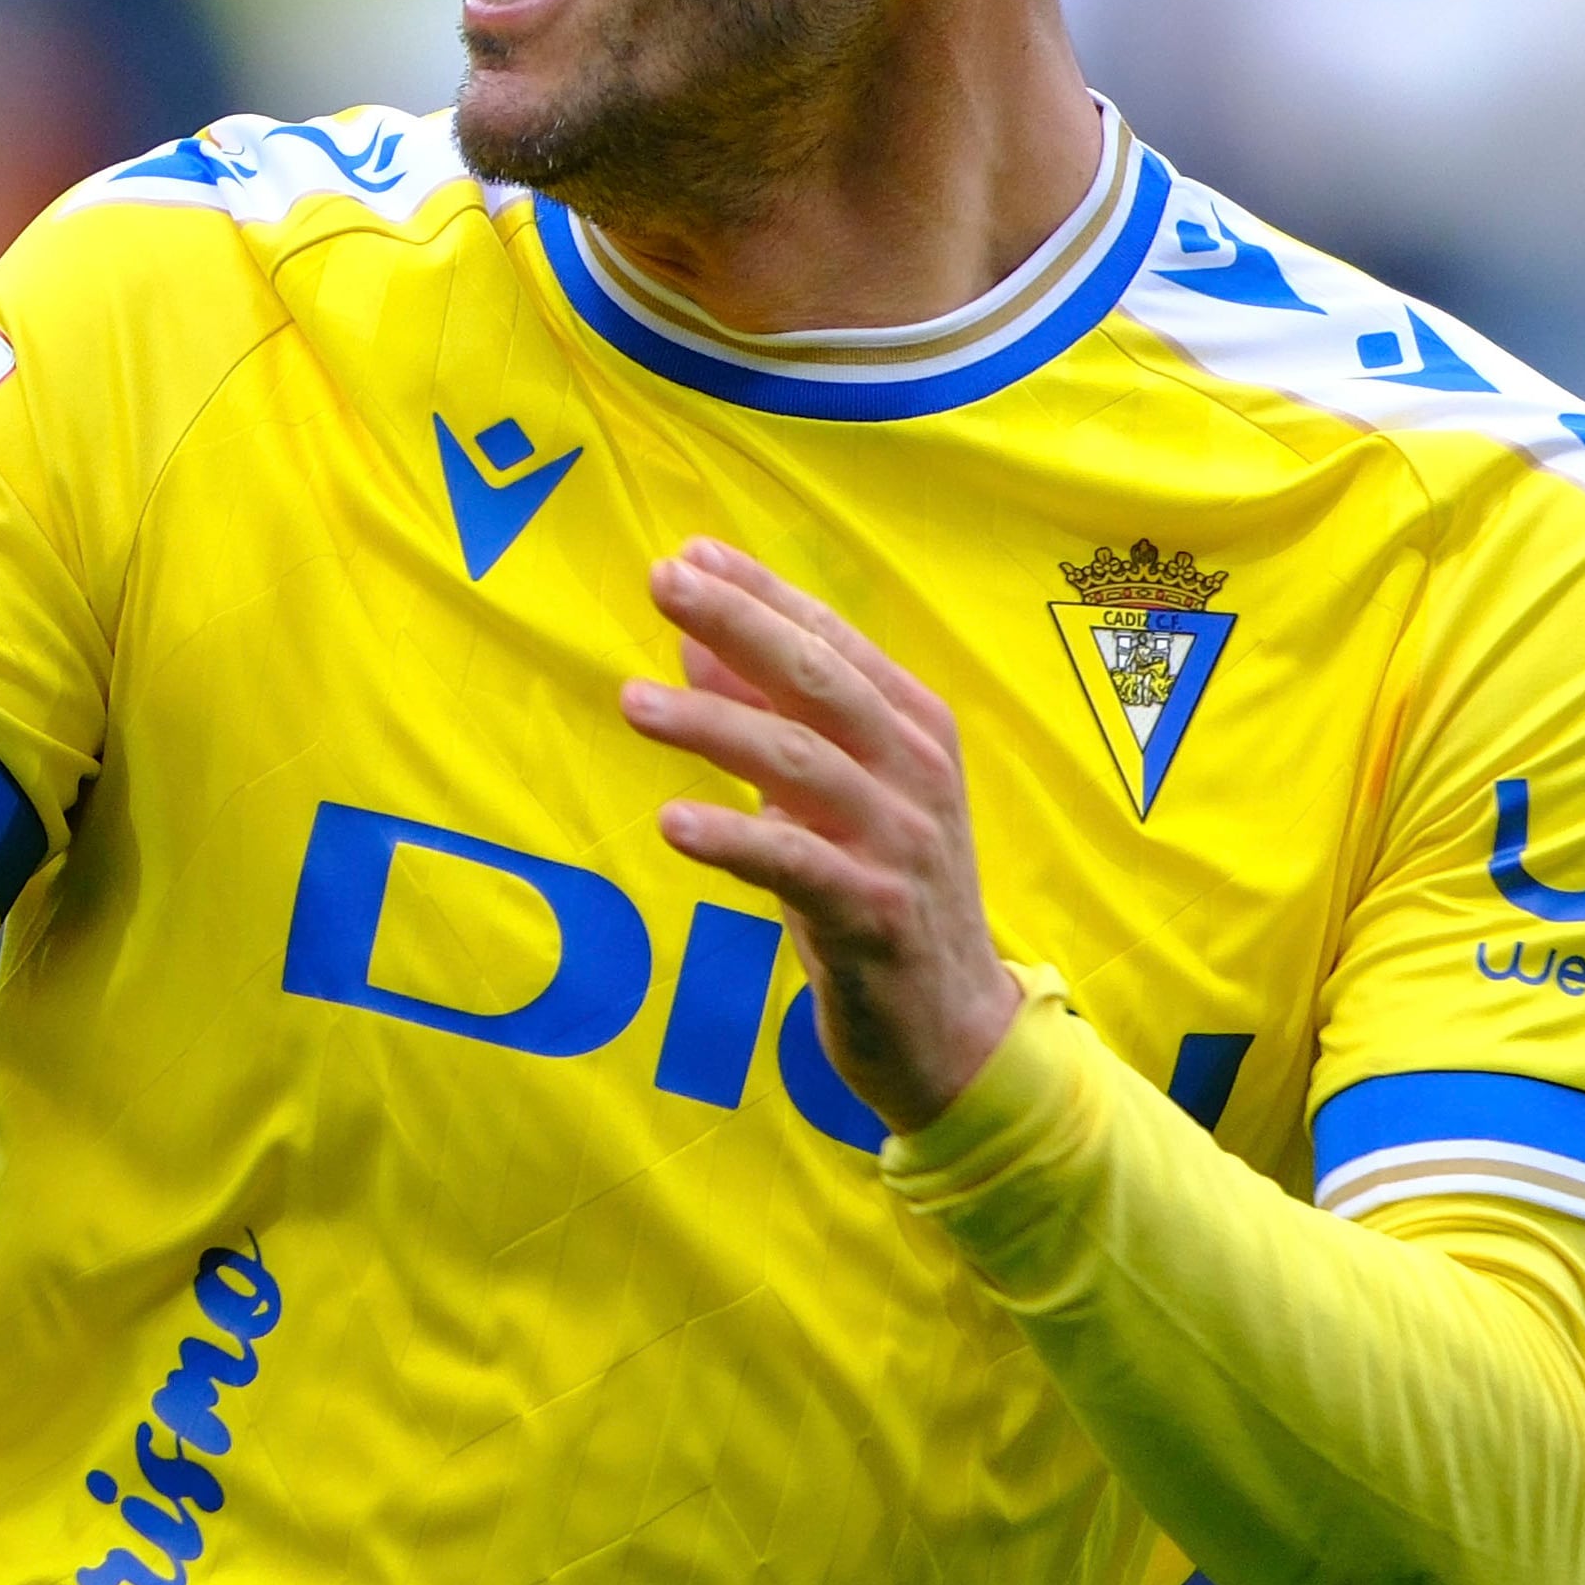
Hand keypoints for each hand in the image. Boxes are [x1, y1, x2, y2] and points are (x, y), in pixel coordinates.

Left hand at [624, 539, 1023, 1135]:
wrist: (953, 1029)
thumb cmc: (879, 893)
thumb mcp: (828, 797)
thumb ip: (772, 718)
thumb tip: (695, 645)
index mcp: (914, 728)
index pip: (831, 640)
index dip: (760, 594)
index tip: (688, 555)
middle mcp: (916, 772)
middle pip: (820, 682)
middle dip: (739, 624)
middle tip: (661, 583)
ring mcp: (901, 843)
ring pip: (802, 763)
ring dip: (713, 726)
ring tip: (631, 702)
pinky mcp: (875, 915)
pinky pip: (796, 864)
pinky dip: (733, 838)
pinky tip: (672, 821)